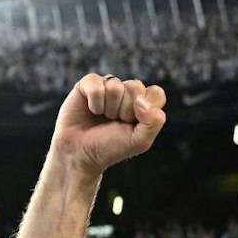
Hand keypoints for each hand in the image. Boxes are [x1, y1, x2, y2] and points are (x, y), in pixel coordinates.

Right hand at [51, 74, 167, 175]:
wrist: (81, 153)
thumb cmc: (111, 147)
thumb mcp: (139, 141)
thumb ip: (153, 122)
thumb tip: (141, 100)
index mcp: (144, 103)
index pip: (156, 93)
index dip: (146, 111)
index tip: (134, 125)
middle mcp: (127, 91)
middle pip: (136, 87)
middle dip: (126, 111)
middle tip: (116, 122)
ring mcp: (108, 85)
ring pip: (116, 87)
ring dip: (109, 109)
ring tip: (103, 117)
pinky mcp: (88, 83)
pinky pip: (97, 87)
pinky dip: (94, 104)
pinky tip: (91, 110)